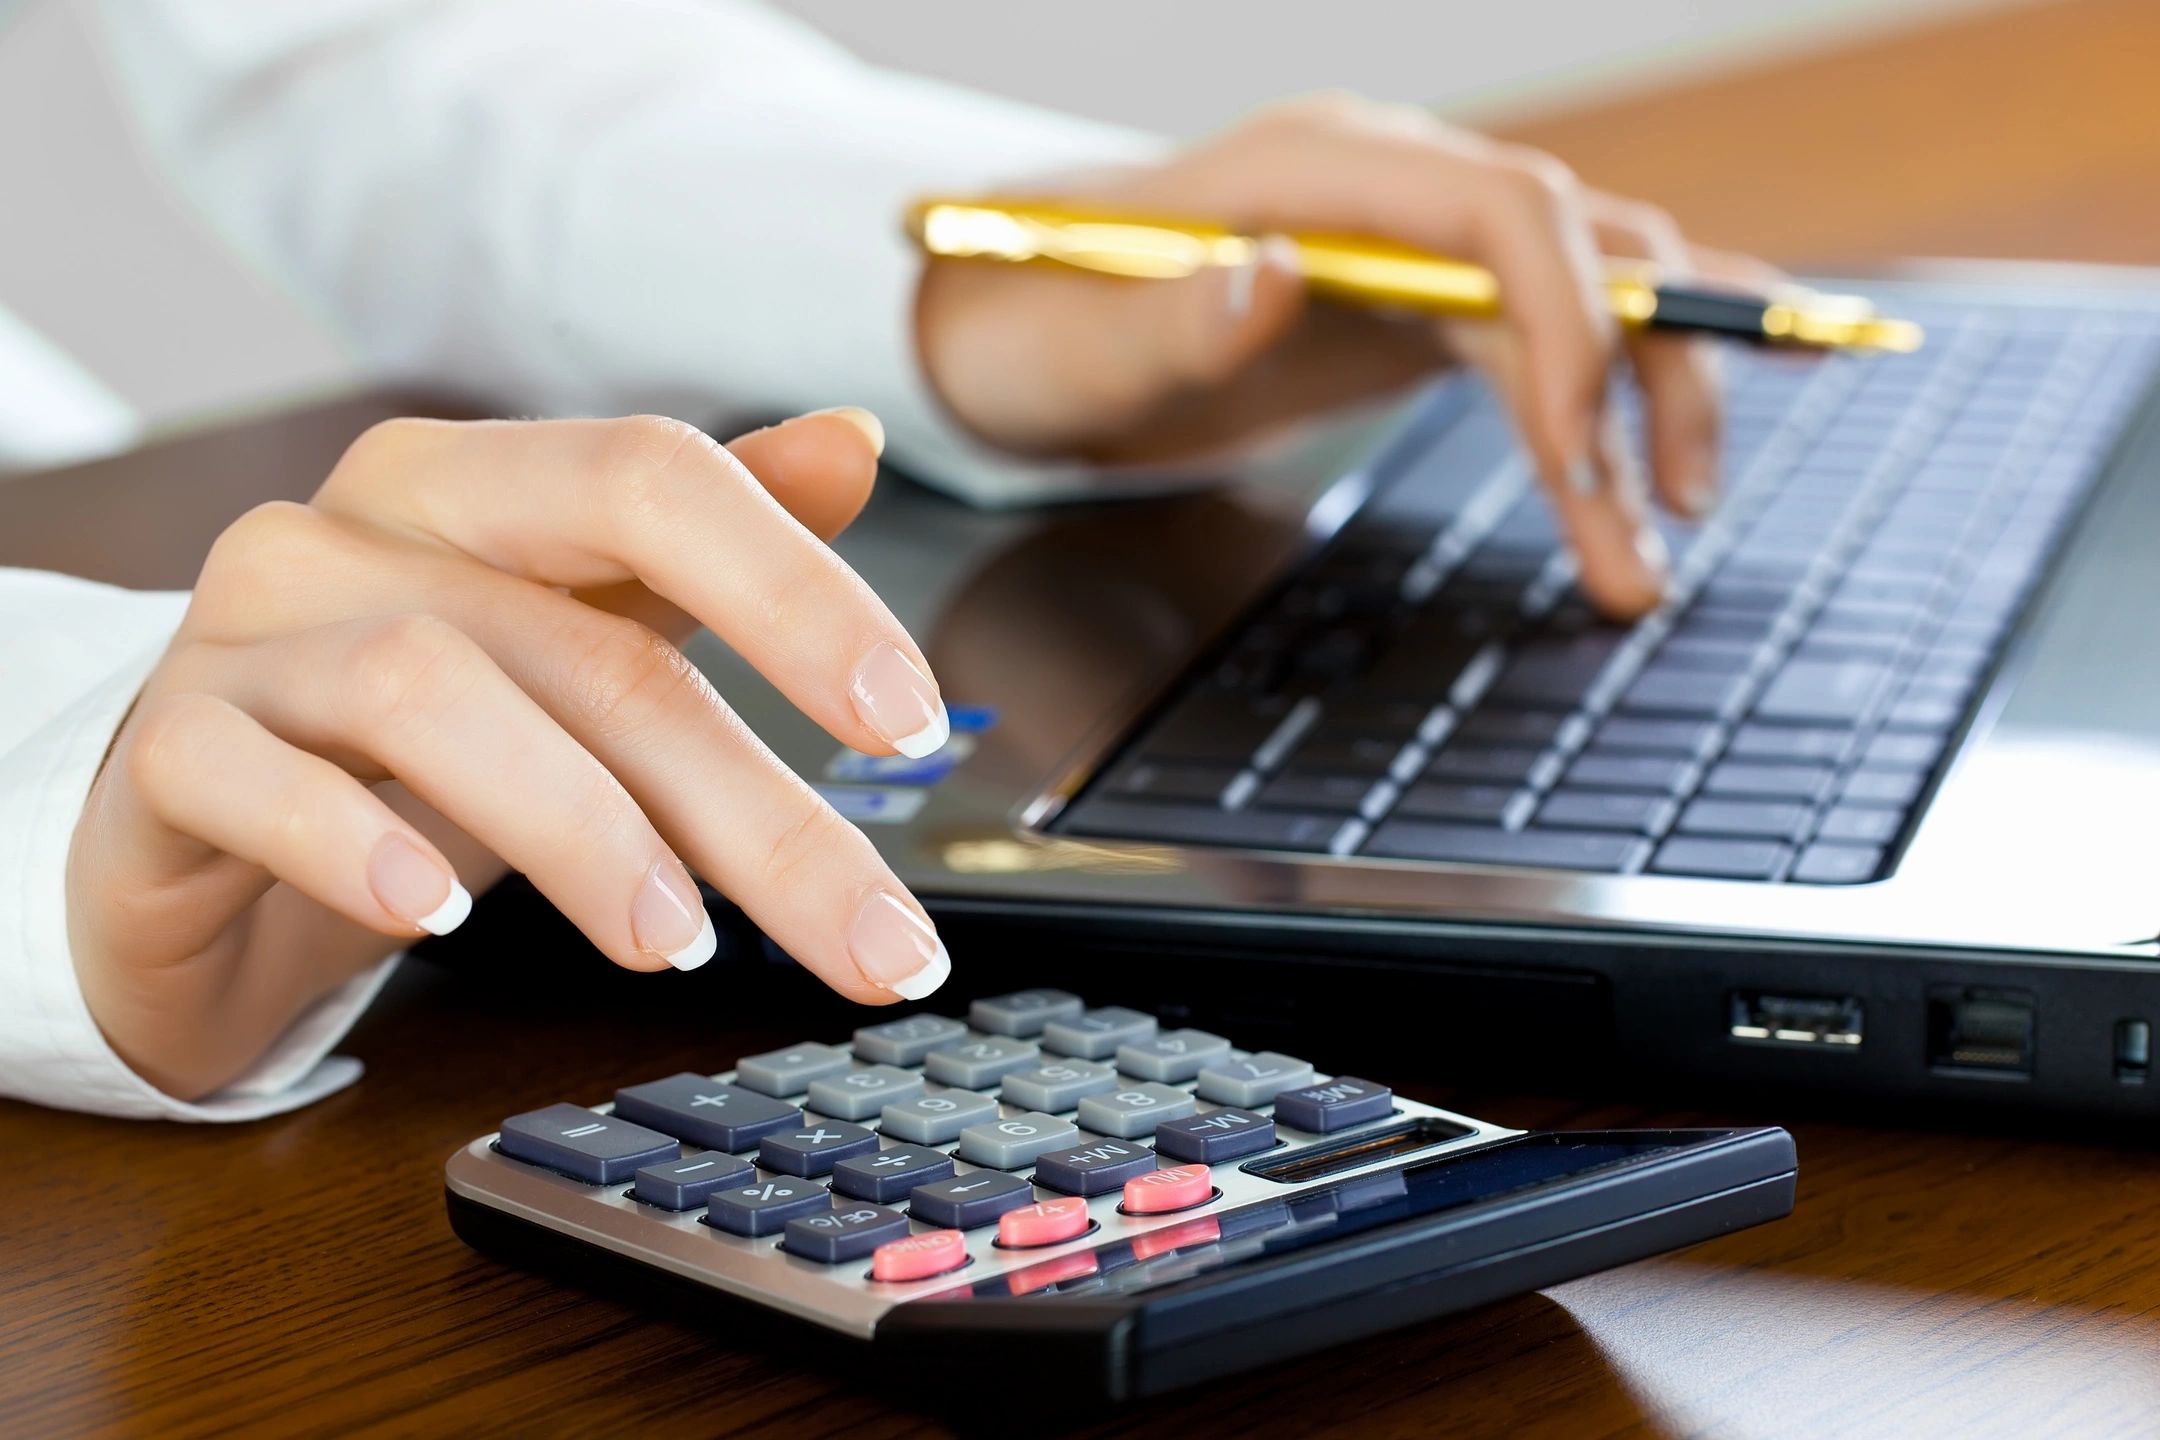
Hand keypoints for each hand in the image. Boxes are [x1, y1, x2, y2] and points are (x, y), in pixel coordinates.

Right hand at [69, 409, 952, 1100]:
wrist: (190, 835)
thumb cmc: (402, 741)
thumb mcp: (567, 634)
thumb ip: (699, 551)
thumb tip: (852, 440)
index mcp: (476, 486)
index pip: (654, 479)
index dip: (797, 592)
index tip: (914, 723)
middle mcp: (358, 531)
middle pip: (591, 640)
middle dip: (758, 810)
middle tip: (871, 940)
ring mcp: (248, 633)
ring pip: (433, 691)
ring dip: (583, 832)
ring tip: (673, 944)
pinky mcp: (161, 750)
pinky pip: (252, 775)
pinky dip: (353, 842)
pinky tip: (428, 915)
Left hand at [915, 94, 1781, 618]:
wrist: (1019, 326)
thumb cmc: (1040, 324)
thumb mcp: (1085, 343)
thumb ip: (1175, 317)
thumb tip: (1271, 282)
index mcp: (1321, 168)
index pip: (1505, 212)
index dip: (1570, 322)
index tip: (1576, 453)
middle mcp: (1393, 188)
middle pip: (1581, 251)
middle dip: (1643, 379)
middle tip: (1665, 516)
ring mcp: (1415, 245)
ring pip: (1583, 305)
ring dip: (1640, 414)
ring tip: (1647, 557)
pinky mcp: (1419, 306)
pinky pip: (1545, 341)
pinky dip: (1607, 403)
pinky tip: (1651, 468)